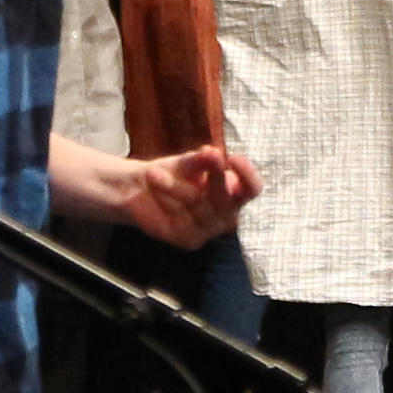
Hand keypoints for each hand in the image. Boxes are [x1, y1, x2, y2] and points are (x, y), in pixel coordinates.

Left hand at [118, 143, 255, 248]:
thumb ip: (202, 160)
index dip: (247, 175)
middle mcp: (226, 215)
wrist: (140, 190)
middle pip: (226, 196)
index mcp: (234, 194)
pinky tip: (153, 185)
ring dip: (173, 184)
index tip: (233, 158)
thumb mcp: (188, 162)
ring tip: (152, 173)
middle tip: (200, 154)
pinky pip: (178, 214)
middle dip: (213, 174)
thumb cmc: (174, 173)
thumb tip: (213, 153)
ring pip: (196, 202)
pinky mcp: (188, 239)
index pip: (251, 188)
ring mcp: (208, 230)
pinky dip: (163, 196)